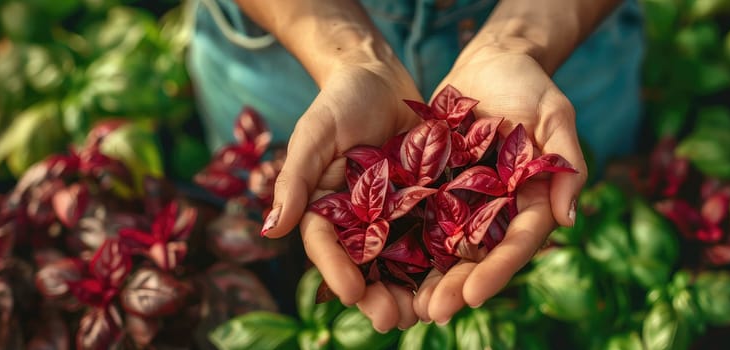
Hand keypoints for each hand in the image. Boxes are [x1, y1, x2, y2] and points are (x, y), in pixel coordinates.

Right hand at [263, 62, 421, 331]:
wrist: (381, 77)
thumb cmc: (339, 101)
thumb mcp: (313, 135)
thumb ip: (295, 180)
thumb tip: (270, 229)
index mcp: (325, 210)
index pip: (327, 247)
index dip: (338, 272)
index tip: (352, 294)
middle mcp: (359, 221)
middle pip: (367, 267)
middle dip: (379, 297)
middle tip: (392, 321)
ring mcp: (394, 215)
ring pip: (402, 262)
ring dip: (413, 290)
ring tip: (428, 314)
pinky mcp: (426, 204)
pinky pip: (435, 235)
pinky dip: (445, 259)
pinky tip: (459, 278)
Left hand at [414, 44, 588, 322]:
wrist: (493, 62)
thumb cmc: (532, 85)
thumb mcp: (556, 116)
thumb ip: (566, 163)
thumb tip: (569, 219)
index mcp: (531, 201)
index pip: (517, 243)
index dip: (497, 271)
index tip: (473, 296)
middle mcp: (498, 210)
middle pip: (479, 256)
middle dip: (456, 286)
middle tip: (431, 312)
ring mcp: (466, 201)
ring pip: (447, 247)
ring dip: (428, 277)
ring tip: (405, 305)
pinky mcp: (437, 186)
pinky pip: (420, 217)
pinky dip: (404, 241)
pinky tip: (381, 263)